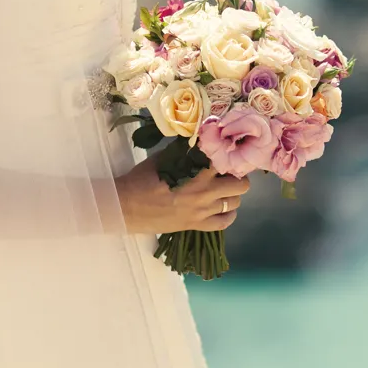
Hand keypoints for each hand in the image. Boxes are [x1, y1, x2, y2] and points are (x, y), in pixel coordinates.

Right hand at [114, 159, 248, 234]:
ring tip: (224, 189)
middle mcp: (205, 192)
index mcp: (197, 172)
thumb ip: (184, 152)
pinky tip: (223, 208)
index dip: (231, 156)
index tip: (229, 153)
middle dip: (238, 176)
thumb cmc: (142, 179)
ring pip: (235, 203)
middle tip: (229, 173)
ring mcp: (202, 211)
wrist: (126, 206)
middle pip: (240, 184)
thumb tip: (199, 141)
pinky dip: (228, 215)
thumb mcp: (163, 158)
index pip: (227, 161)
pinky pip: (224, 223)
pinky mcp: (196, 225)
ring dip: (233, 194)